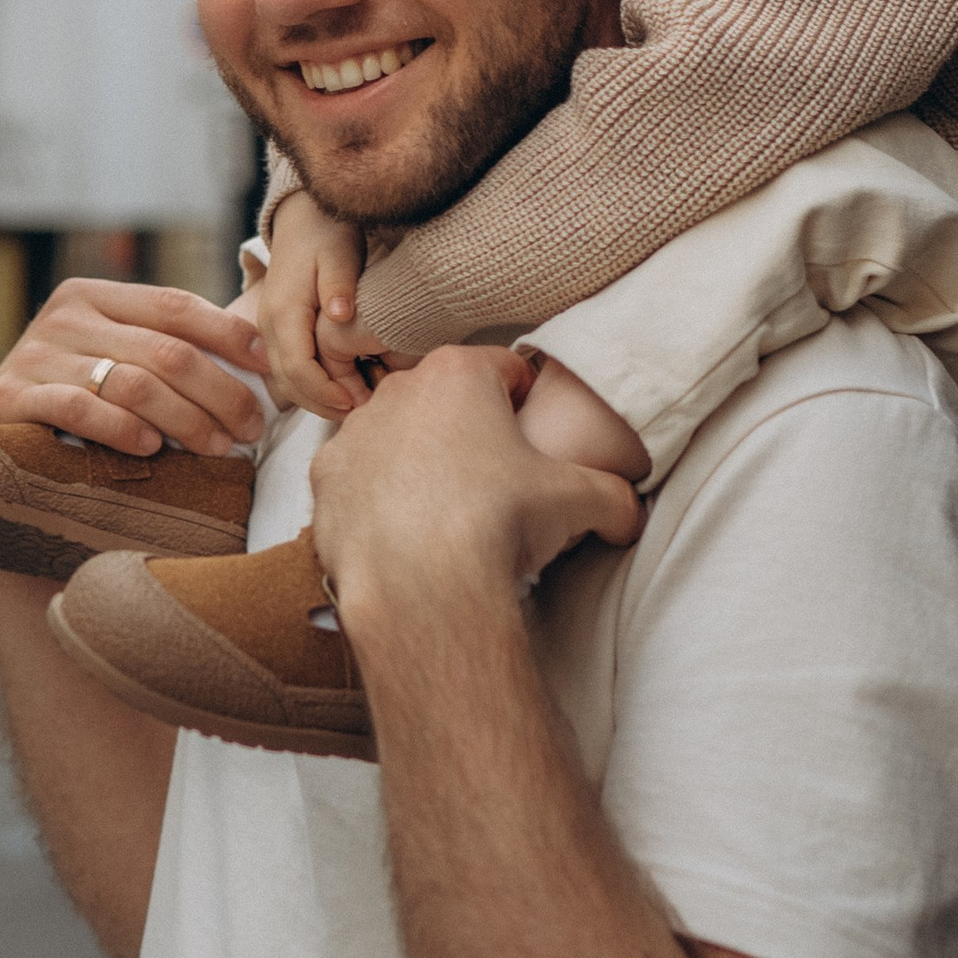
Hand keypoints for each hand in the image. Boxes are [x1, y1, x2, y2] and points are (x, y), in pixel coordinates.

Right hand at [0, 276, 266, 460]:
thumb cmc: (74, 404)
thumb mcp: (117, 360)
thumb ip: (166, 349)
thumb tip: (259, 358)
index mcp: (95, 295)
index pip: (176, 305)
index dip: (230, 334)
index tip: (268, 366)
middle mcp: (63, 315)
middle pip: (165, 350)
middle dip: (220, 391)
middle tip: (251, 427)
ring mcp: (33, 354)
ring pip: (133, 382)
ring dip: (186, 419)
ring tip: (217, 446)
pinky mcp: (10, 397)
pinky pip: (80, 409)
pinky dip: (122, 429)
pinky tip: (150, 449)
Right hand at [262, 190, 373, 418]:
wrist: (305, 215)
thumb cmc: (327, 232)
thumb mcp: (340, 251)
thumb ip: (340, 284)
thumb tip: (340, 315)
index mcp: (283, 311)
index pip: (297, 367)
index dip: (324, 391)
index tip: (356, 402)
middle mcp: (269, 325)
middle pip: (289, 382)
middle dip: (323, 404)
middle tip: (362, 412)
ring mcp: (270, 329)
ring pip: (287, 380)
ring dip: (318, 399)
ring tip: (356, 406)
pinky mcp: (279, 330)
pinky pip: (290, 368)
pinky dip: (313, 386)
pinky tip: (343, 389)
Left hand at [311, 347, 641, 636]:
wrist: (422, 588)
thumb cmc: (498, 525)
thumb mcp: (582, 501)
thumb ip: (617, 497)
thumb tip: (632, 513)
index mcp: (458, 374)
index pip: (503, 369)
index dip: (524, 403)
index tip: (530, 438)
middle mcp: (397, 391)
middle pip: (444, 400)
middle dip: (467, 431)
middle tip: (493, 480)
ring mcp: (354, 435)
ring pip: (396, 437)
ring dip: (418, 462)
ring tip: (446, 513)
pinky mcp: (325, 482)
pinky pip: (359, 480)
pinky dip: (378, 499)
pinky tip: (404, 534)